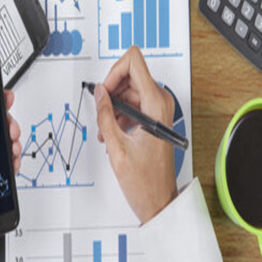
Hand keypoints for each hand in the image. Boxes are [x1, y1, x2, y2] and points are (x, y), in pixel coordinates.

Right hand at [94, 46, 177, 223]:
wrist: (159, 199)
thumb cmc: (145, 180)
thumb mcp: (116, 146)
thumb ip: (105, 115)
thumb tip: (99, 93)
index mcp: (156, 104)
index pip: (134, 61)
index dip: (114, 71)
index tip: (104, 90)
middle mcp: (161, 102)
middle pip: (131, 74)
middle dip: (112, 90)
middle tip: (102, 111)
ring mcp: (160, 109)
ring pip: (131, 89)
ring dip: (115, 104)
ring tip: (106, 127)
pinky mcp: (156, 117)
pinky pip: (135, 103)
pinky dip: (121, 112)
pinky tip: (113, 131)